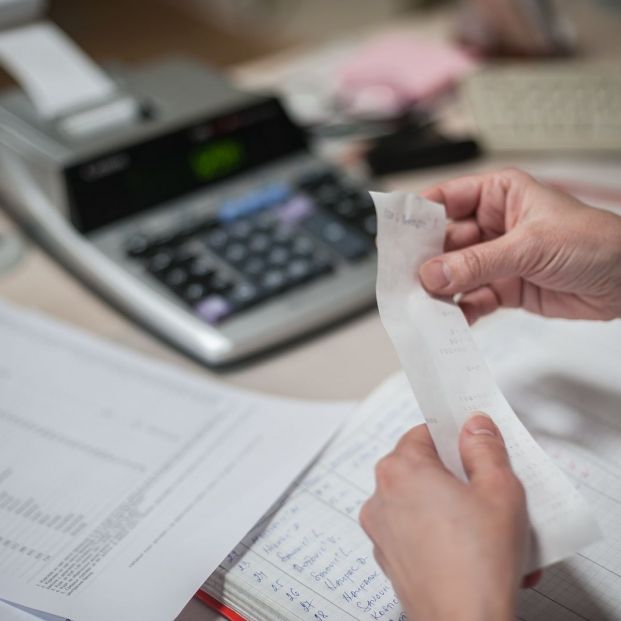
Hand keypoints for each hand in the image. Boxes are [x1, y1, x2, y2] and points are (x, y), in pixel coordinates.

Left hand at [360, 414, 539, 620]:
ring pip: (422, 503)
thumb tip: (475, 427)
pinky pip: (418, 533)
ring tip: (491, 528)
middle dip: (459, 477)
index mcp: (400, 470)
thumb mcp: (499, 489)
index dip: (455, 437)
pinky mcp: (390, 558)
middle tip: (490, 489)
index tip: (475, 445)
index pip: (425, 433)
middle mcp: (381, 497)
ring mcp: (382, 531)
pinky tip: (477, 550)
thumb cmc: (477, 565)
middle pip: (423, 468)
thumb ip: (485, 448)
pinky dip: (444, 535)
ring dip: (454, 509)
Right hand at [418, 168, 620, 323]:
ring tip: (423, 304)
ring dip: (440, 289)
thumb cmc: (595, 242)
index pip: (445, 200)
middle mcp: (492, 225)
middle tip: (404, 279)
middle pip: (444, 241)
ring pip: (454, 273)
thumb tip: (433, 274)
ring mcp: (496, 258)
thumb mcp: (530, 245)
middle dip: (425, 261)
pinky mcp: (504, 288)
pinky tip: (450, 320)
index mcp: (498, 195)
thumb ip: (478, 262)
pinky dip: (460, 311)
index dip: (417, 215)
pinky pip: (472, 299)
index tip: (393, 234)